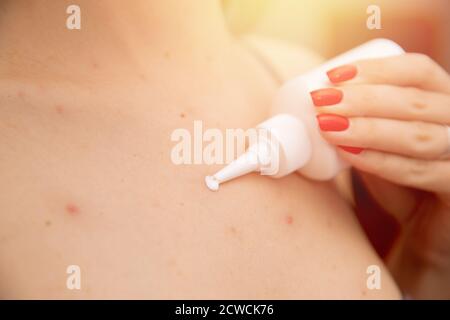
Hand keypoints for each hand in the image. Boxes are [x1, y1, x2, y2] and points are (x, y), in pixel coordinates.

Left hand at [311, 53, 449, 298]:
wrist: (426, 224)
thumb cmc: (401, 174)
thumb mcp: (382, 139)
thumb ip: (365, 119)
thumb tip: (320, 100)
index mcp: (443, 99)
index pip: (417, 71)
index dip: (375, 69)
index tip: (332, 76)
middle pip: (415, 101)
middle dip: (364, 99)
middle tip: (323, 101)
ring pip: (418, 136)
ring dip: (368, 129)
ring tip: (328, 126)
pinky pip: (420, 171)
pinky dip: (380, 161)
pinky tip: (349, 153)